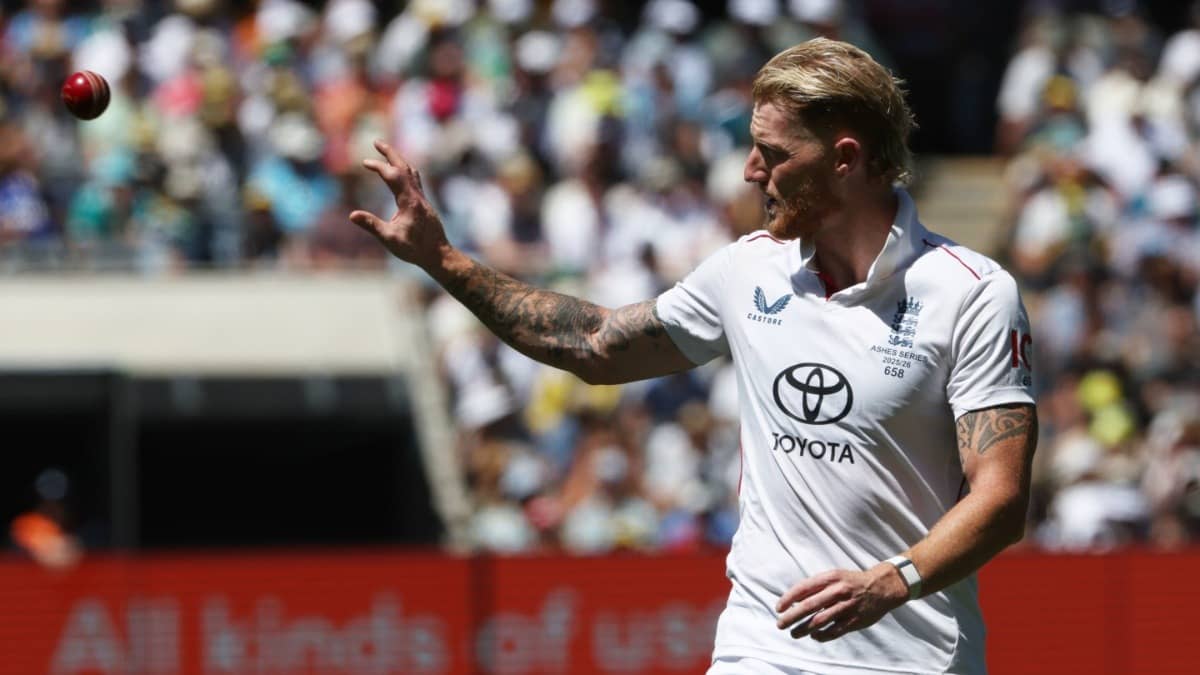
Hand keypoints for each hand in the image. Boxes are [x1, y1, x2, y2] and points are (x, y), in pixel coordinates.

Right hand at [349, 139, 448, 269]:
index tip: (364, 162)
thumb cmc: (415, 250)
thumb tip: (352, 215)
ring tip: (387, 153)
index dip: (378, 166)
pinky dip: (406, 170)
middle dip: (390, 153)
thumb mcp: (390, 240)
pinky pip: (415, 180)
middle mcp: (417, 196)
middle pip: (404, 167)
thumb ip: (372, 226)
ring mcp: (423, 199)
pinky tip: (401, 174)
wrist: (439, 255)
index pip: (392, 175)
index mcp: (409, 201)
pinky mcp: (424, 204)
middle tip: (377, 141)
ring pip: (412, 172)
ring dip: (399, 160)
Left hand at [775, 564, 907, 641]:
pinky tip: (814, 636)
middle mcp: (838, 591)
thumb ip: (815, 587)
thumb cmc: (851, 582)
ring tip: (794, 633)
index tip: (779, 608)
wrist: (881, 587)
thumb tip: (793, 600)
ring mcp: (847, 607)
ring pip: (820, 621)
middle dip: (792, 617)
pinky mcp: (855, 620)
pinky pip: (834, 631)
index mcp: (831, 578)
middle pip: (809, 606)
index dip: (788, 599)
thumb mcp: (834, 576)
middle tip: (780, 624)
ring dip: (803, 629)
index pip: (803, 588)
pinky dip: (822, 635)